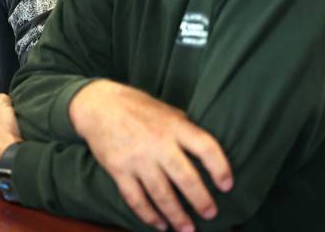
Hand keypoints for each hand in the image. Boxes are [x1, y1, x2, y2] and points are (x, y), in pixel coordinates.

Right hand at [70, 80, 232, 231]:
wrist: (98, 105)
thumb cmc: (136, 107)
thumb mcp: (165, 110)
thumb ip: (184, 129)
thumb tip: (204, 151)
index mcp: (174, 126)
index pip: (205, 147)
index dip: (220, 168)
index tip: (227, 185)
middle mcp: (157, 142)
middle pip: (185, 177)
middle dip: (201, 200)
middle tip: (210, 214)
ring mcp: (137, 158)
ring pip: (161, 194)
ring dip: (177, 215)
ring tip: (187, 229)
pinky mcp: (119, 169)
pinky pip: (136, 198)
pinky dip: (148, 215)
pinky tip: (160, 225)